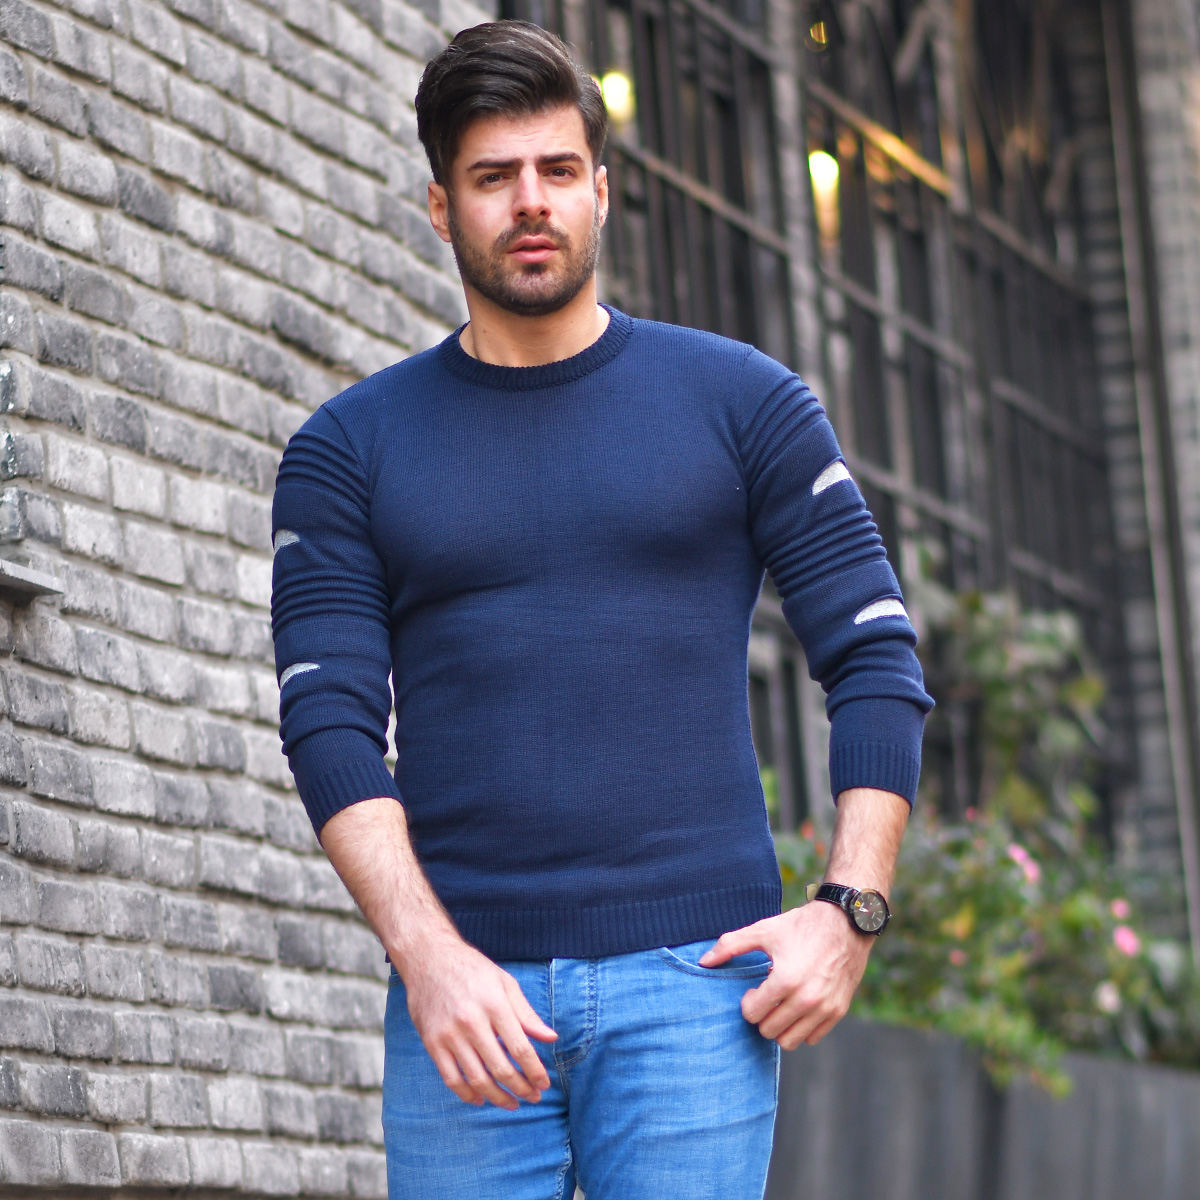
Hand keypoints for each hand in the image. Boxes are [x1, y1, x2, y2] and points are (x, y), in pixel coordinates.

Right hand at [398, 934, 557, 1109]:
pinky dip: (467, 1094)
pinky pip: (451, 1078)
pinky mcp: (432, 1042)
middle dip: (521, 1088)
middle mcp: (472, 1022)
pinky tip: (481, 1099)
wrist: (428, 958)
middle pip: (501, 1068)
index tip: (544, 1084)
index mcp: (494, 1005)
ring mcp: (449, 1034)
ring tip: (511, 1104)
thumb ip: (527, 1013)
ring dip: (497, 1097)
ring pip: (477, 1078)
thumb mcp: (504, 982)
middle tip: (533, 1098)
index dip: (535, 1071)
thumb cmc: (472, 969)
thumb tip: (551, 1038)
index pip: (520, 1048)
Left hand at [699, 901, 871, 1049]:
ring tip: (781, 1003)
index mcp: (785, 980)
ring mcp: (824, 1008)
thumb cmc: (800, 926)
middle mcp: (807, 999)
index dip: (748, 1002)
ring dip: (780, 1026)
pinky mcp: (838, 1011)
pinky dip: (802, 1027)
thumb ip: (730, 945)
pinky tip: (799, 1005)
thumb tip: (703, 962)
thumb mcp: (763, 930)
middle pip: (769, 1031)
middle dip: (763, 1015)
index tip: (754, 988)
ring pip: (789, 1041)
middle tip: (767, 996)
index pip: (752, 1014)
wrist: (846, 923)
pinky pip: (811, 1037)